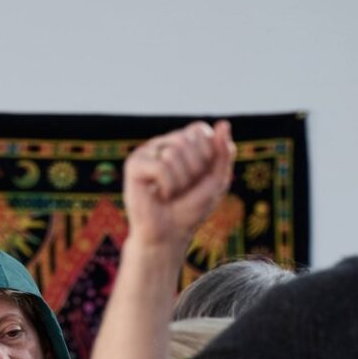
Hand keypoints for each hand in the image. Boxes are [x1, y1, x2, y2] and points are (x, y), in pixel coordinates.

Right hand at [123, 120, 235, 249]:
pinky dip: (167, 186)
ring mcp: (146, 152)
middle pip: (187, 140)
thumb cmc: (191, 209)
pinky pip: (160, 166)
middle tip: (183, 189)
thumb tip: (223, 123)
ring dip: (180, 182)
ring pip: (174, 153)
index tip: (199, 177)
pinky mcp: (134, 165)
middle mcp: (162, 144)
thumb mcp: (217, 181)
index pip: (199, 130)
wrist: (169, 235)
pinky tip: (160, 196)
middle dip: (194, 170)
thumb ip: (223, 153)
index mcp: (181, 143)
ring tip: (171, 194)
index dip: (207, 156)